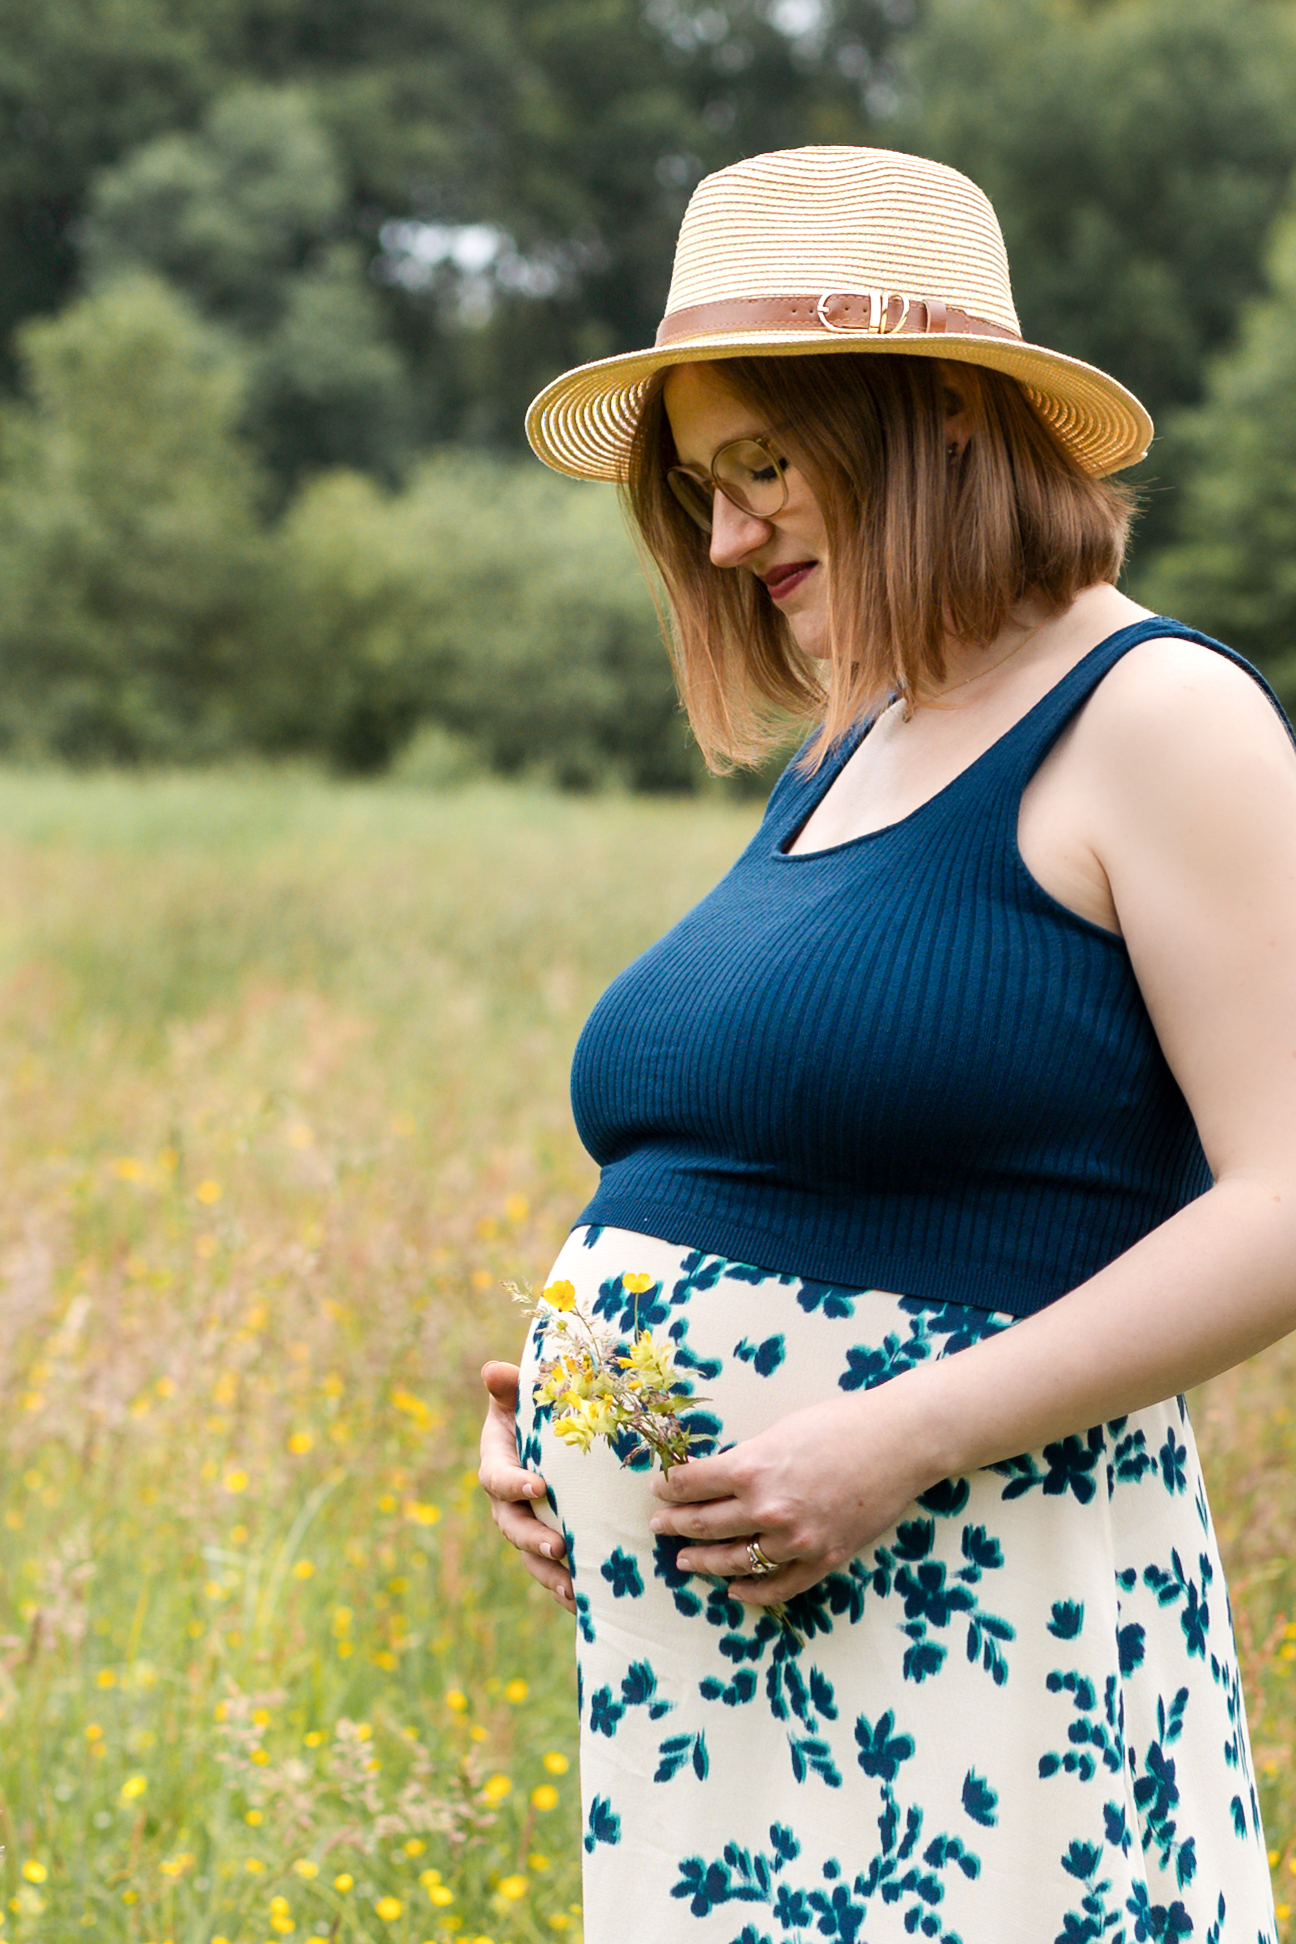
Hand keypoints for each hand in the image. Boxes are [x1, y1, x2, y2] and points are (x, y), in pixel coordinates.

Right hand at [478, 1360, 574, 1611]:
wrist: (558, 1434)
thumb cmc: (538, 1409)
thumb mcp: (523, 1396)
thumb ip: (511, 1387)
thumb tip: (493, 1370)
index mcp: (498, 1464)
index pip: (497, 1478)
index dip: (513, 1484)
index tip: (538, 1487)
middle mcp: (507, 1502)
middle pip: (512, 1527)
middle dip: (534, 1539)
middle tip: (560, 1546)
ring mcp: (528, 1525)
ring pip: (532, 1556)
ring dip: (550, 1573)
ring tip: (573, 1588)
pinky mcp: (551, 1541)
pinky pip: (555, 1570)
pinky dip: (568, 1588)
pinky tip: (589, 1602)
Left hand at [648, 1382, 939, 1604]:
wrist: (899, 1442)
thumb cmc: (841, 1423)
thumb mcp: (780, 1431)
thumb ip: (748, 1458)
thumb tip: (716, 1476)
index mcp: (751, 1468)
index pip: (692, 1484)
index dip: (669, 1487)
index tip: (658, 1488)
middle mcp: (767, 1509)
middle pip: (704, 1524)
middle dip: (675, 1524)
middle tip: (658, 1525)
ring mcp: (796, 1540)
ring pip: (734, 1561)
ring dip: (703, 1562)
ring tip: (685, 1561)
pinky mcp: (823, 1559)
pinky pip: (779, 1586)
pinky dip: (752, 1592)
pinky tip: (735, 1590)